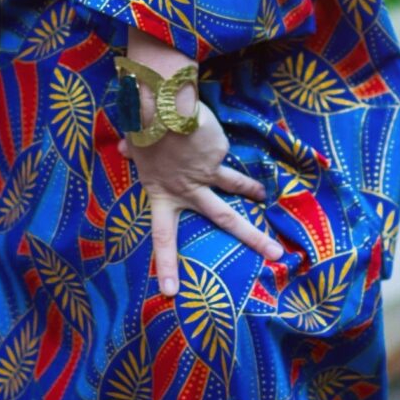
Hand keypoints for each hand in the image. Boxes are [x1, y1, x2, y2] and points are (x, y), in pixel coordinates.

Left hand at [125, 97, 283, 296]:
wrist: (161, 106)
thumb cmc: (142, 127)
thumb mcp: (134, 145)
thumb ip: (134, 152)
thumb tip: (124, 147)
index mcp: (161, 193)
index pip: (163, 237)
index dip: (167, 265)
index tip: (172, 292)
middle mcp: (188, 190)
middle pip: (225, 219)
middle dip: (253, 238)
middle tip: (275, 255)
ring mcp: (207, 174)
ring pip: (236, 188)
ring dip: (251, 192)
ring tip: (264, 198)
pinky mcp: (218, 153)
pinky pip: (216, 145)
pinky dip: (208, 135)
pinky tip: (201, 125)